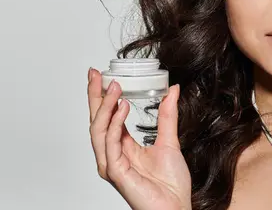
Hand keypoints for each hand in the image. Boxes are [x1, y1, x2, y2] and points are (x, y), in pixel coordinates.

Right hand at [87, 68, 191, 209]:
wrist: (176, 208)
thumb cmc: (170, 184)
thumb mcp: (170, 141)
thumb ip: (167, 116)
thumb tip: (172, 91)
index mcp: (122, 147)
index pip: (107, 117)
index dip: (103, 96)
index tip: (101, 75)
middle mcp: (112, 155)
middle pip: (97, 120)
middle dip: (95, 96)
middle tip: (96, 74)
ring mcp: (111, 164)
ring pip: (99, 130)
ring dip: (106, 106)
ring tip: (115, 86)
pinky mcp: (115, 172)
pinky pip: (110, 144)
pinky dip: (114, 124)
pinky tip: (122, 108)